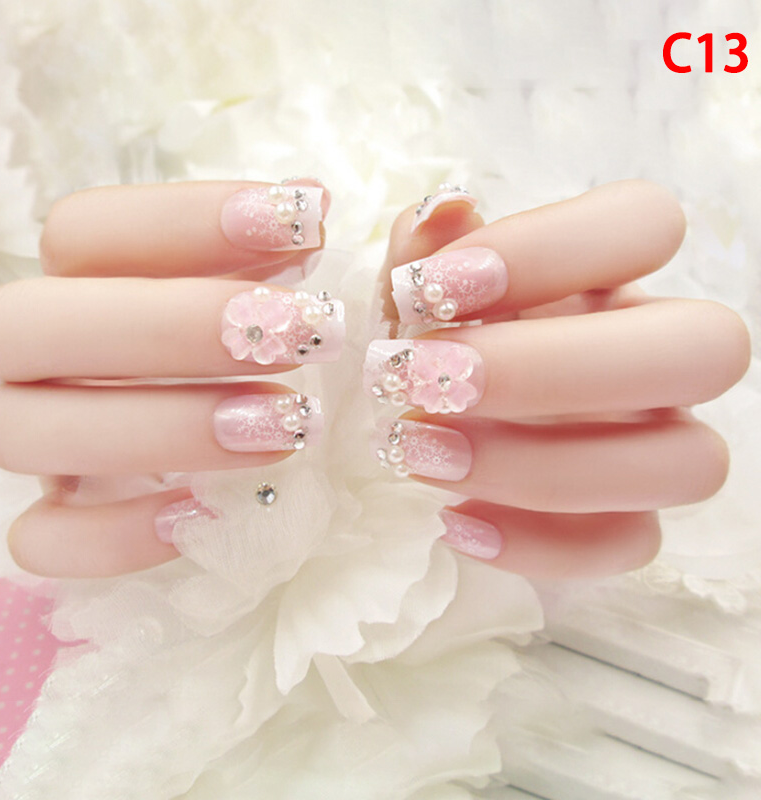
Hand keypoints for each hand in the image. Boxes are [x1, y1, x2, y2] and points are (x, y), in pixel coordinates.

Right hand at [0, 179, 344, 576]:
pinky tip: (210, 512)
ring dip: (162, 427)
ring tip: (290, 425)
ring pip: (15, 430)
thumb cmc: (264, 361)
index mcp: (83, 286)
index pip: (80, 228)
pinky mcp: (62, 522)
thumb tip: (308, 198)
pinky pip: (40, 541)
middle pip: (20, 323)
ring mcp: (42, 446)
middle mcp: (41, 360)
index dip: (184, 218)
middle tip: (300, 335)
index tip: (299, 220)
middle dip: (167, 326)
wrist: (246, 463)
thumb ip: (285, 250)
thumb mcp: (282, 298)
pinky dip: (119, 534)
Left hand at [367, 180, 750, 578]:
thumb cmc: (422, 350)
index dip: (551, 246)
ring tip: (423, 455)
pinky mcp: (628, 520)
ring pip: (687, 463)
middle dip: (554, 369)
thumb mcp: (407, 300)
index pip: (648, 221)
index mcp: (607, 277)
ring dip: (543, 467)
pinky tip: (455, 523)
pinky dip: (541, 545)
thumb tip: (448, 209)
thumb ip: (421, 254)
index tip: (435, 287)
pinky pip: (633, 545)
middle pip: (707, 347)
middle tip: (432, 383)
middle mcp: (651, 356)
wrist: (414, 434)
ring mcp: (654, 443)